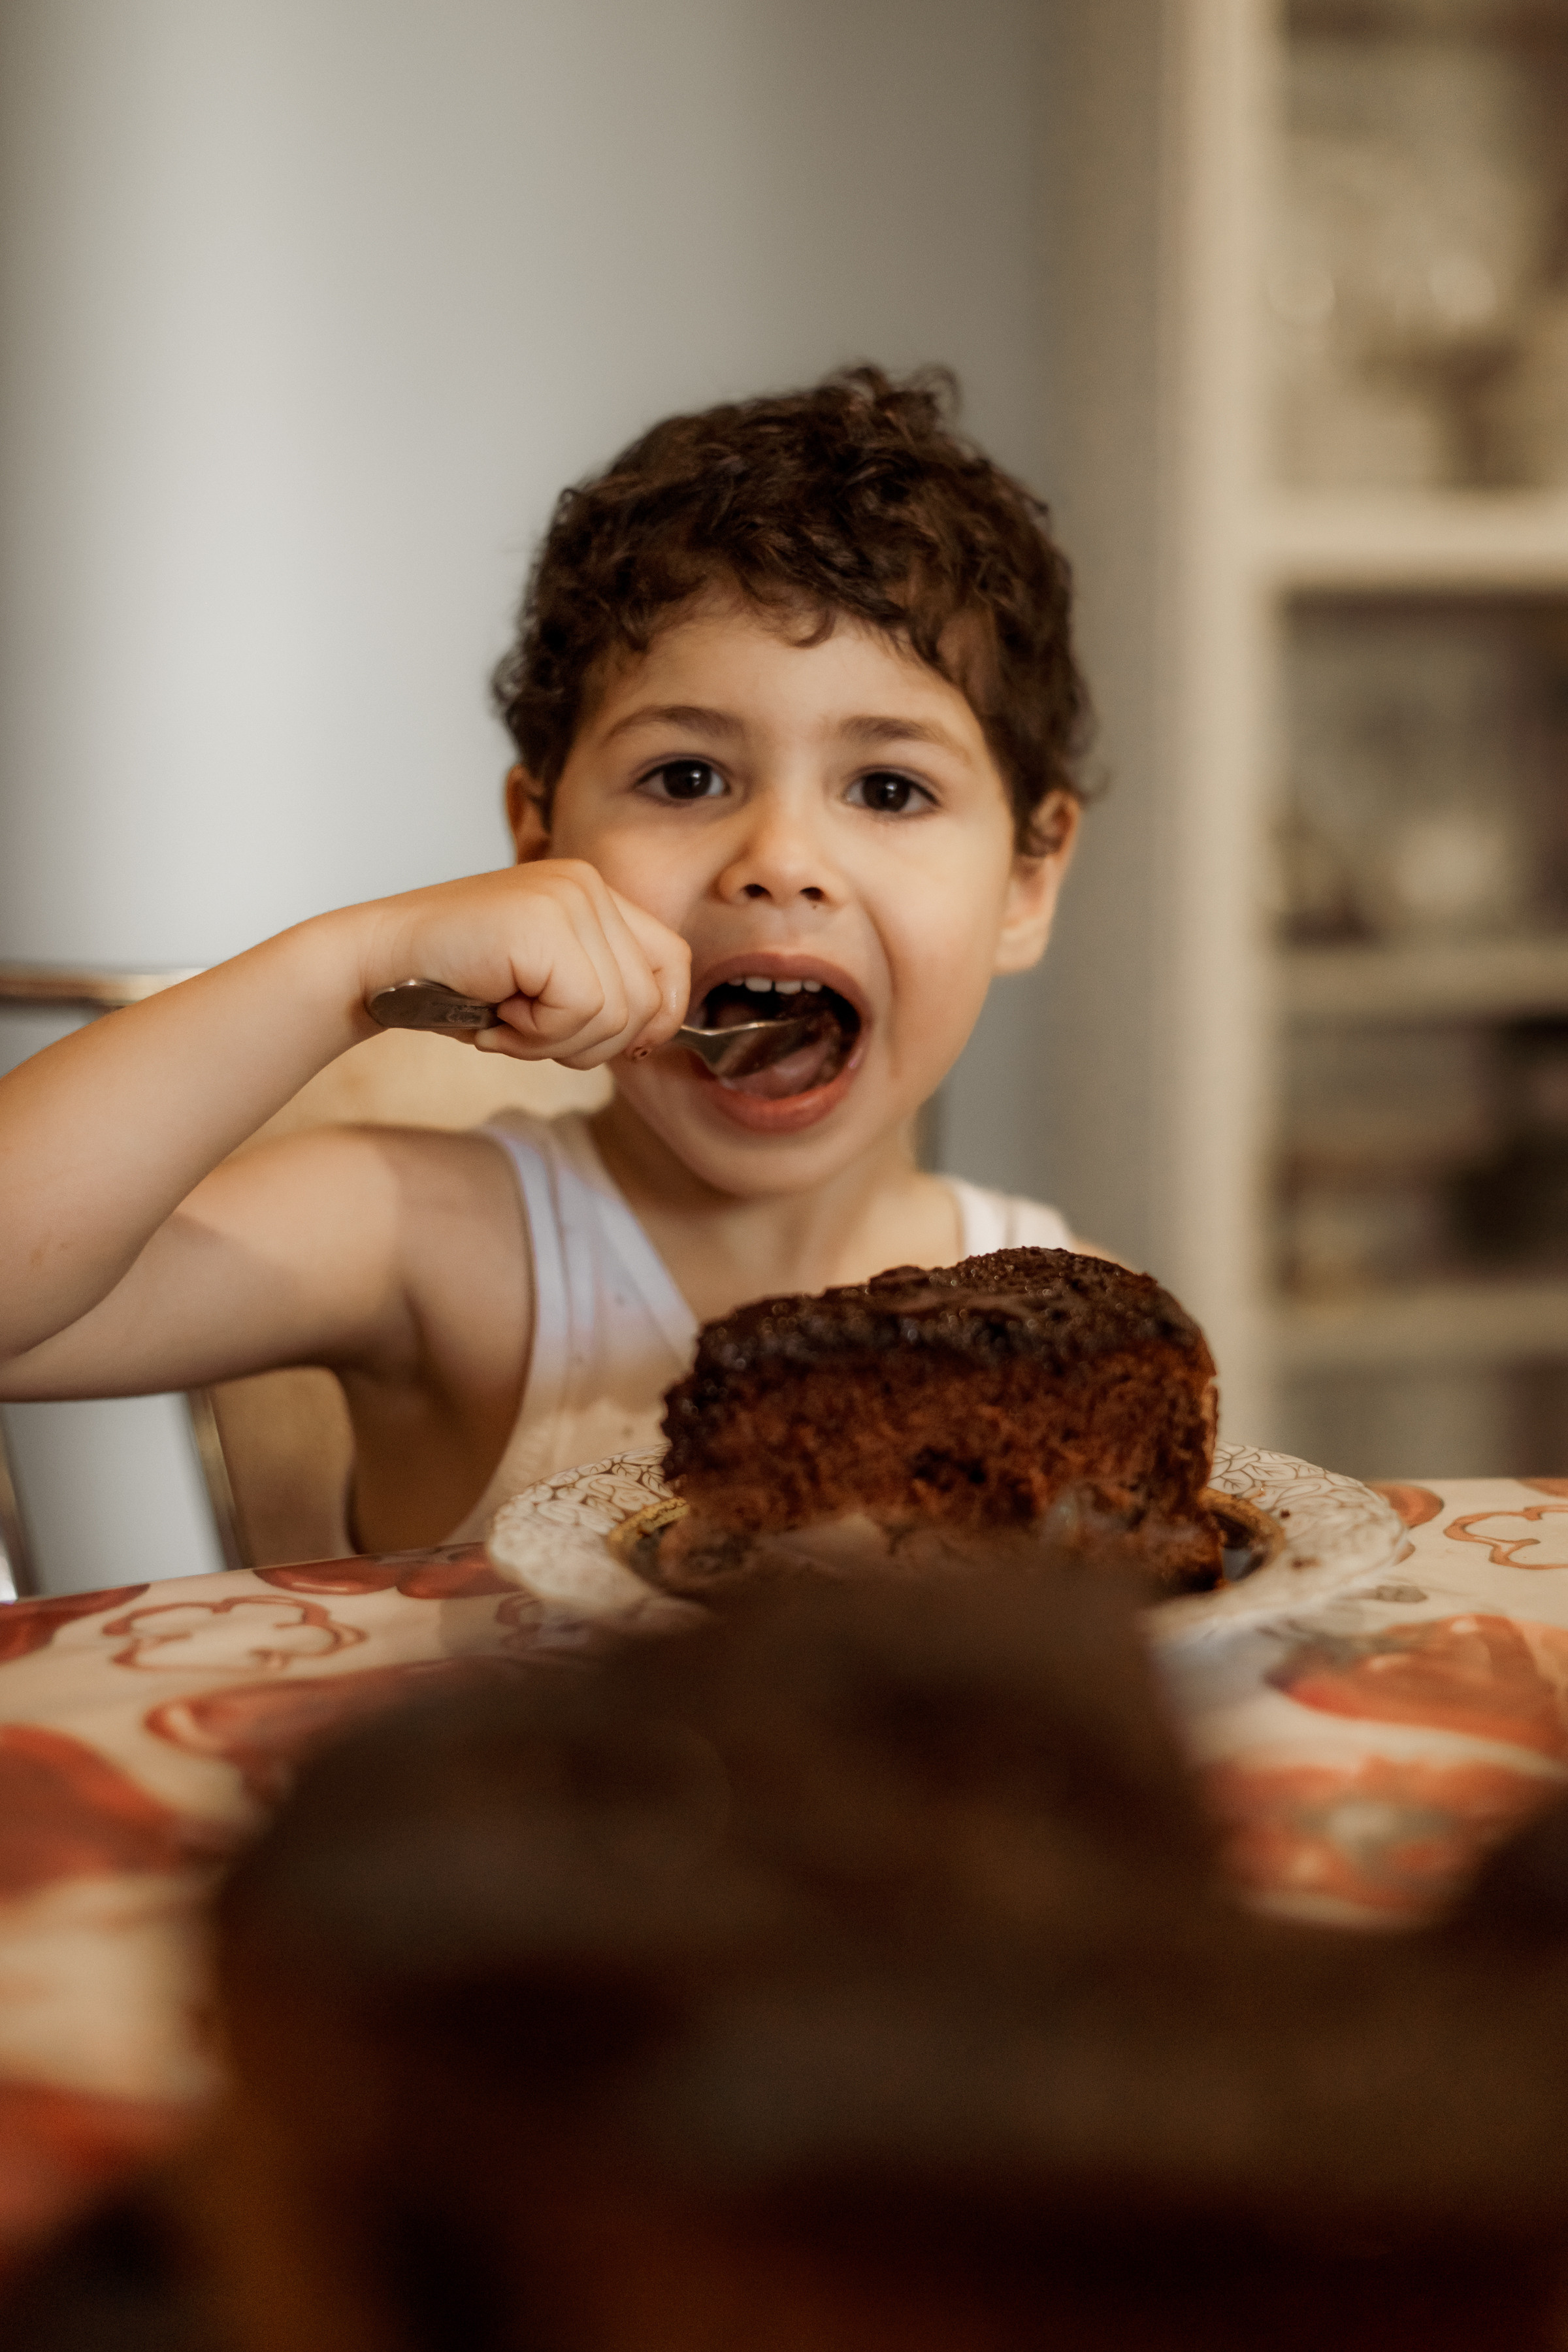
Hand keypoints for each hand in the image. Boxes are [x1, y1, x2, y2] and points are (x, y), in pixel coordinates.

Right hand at [363, 862, 689, 1068]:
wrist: (377, 965)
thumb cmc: (454, 984)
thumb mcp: (546, 988)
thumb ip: (601, 997)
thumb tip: (656, 1038)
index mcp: (593, 893)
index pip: (672, 961)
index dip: (658, 1018)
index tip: (621, 1049)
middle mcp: (587, 884)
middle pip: (648, 1000)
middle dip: (591, 1043)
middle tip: (527, 1034)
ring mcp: (568, 898)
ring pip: (617, 1014)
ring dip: (555, 1043)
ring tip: (505, 1023)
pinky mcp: (544, 924)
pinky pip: (581, 1010)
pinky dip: (536, 1036)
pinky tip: (494, 1019)